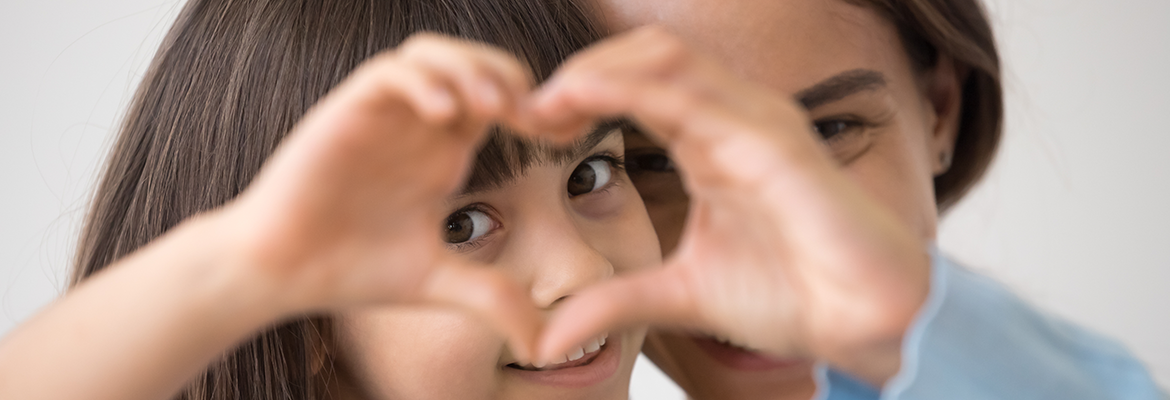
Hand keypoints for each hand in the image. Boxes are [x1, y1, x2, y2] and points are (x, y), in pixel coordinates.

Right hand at [214, 34, 540, 360]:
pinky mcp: (347, 110)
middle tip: (532, 116)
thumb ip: (492, 298)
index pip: (502, 100)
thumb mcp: (439, 282)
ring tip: (492, 106)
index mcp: (446, 150)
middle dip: (511, 78)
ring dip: (469, 68)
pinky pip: (390, 72)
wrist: (281, 271)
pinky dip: (421, 81)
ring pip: (433, 53)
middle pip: (477, 62)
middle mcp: (418, 123)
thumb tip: (542, 346)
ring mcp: (384, 113)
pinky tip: (442, 116)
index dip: (539, 107)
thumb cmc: (353, 268)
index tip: (565, 134)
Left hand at [526, 27, 930, 383]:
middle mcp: (733, 118)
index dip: (579, 93)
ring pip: (667, 58)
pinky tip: (586, 103)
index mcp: (711, 140)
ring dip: (598, 70)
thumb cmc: (790, 293)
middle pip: (645, 54)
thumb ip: (615, 302)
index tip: (528, 125)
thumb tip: (544, 339)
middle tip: (529, 111)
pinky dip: (633, 90)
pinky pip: (696, 98)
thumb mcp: (679, 295)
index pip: (637, 83)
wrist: (864, 321)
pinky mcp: (775, 143)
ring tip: (547, 103)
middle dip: (581, 70)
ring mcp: (757, 122)